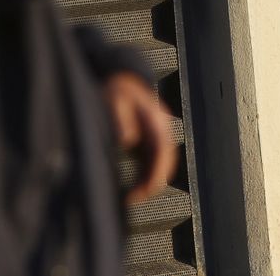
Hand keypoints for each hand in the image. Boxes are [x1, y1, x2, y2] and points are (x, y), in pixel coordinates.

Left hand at [104, 72, 177, 203]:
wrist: (121, 79)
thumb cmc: (116, 89)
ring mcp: (156, 134)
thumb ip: (121, 117)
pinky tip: (132, 188)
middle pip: (165, 160)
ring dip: (149, 181)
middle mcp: (160, 128)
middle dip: (153, 182)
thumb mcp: (115, 99)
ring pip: (159, 163)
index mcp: (155, 119)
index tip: (146, 189)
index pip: (163, 149)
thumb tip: (128, 139)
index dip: (157, 172)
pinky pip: (151, 162)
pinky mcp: (148, 140)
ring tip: (131, 198)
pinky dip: (145, 176)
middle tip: (135, 199)